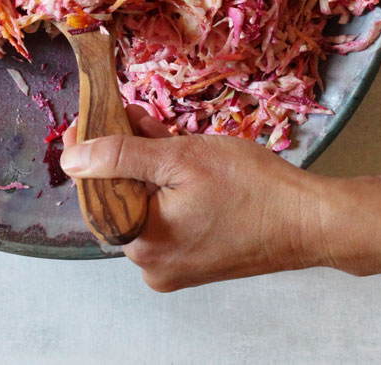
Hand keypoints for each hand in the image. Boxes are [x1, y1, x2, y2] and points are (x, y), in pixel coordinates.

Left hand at [61, 104, 333, 290]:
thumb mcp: (183, 157)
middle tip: (137, 113)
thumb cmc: (254, 188)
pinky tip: (183, 157)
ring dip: (150, 166)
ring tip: (162, 129)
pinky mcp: (196, 261)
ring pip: (147, 205)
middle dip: (126, 153)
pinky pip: (169, 219)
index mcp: (143, 245)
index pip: (97, 192)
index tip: (87, 118)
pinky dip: (171, 188)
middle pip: (123, 198)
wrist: (310, 221)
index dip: (92, 150)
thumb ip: (122, 156)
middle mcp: (152, 266)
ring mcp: (176, 267)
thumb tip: (70, 157)